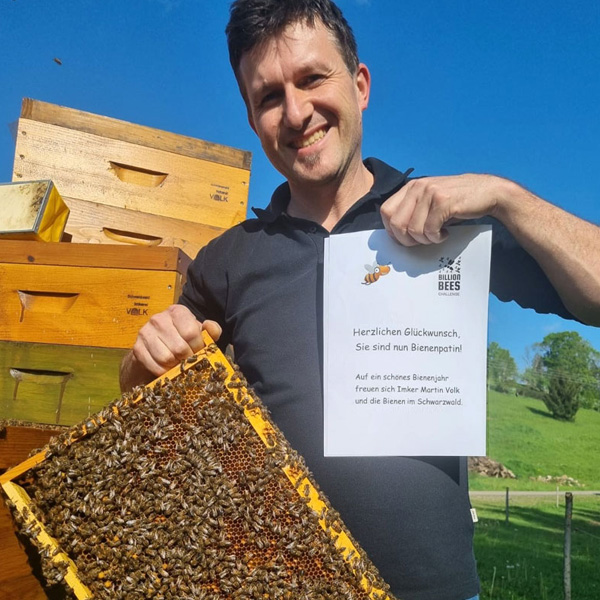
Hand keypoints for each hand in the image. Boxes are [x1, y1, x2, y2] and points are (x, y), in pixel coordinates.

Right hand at [120, 304, 221, 389]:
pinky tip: (168, 369)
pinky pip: (154, 366)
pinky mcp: (137, 348)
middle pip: (179, 348)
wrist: (155, 348)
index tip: (199, 352)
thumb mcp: (199, 332)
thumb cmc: (183, 338)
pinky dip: (164, 372)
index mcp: (177, 311)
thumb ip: (211, 331)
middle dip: (188, 359)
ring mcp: (145, 333)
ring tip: (179, 365)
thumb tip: (211, 329)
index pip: (190, 332)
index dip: (197, 347)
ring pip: (166, 358)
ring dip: (175, 366)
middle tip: (189, 362)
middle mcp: (159, 319)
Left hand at [380, 174, 502, 245]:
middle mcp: (418, 187)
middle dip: (407, 240)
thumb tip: (396, 234)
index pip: (386, 212)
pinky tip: (445, 233)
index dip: (392, 230)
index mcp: (411, 187)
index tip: (405, 238)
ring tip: (436, 235)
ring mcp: (430, 193)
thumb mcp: (429, 201)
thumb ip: (412, 211)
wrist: (488, 192)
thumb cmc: (457, 201)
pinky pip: (430, 230)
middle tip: (422, 241)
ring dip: (425, 240)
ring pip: (413, 230)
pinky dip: (437, 237)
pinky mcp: (443, 202)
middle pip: (396, 224)